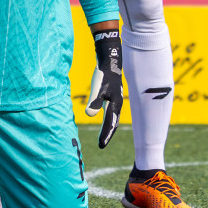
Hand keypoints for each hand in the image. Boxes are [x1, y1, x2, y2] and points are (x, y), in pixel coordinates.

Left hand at [85, 28, 123, 147]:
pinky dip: (108, 118)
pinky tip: (103, 117)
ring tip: (103, 136)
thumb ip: (94, 101)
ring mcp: (115, 99)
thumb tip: (90, 115)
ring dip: (108, 127)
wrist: (110, 61)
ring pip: (113, 117)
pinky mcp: (112, 95)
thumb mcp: (97, 88)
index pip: (110, 124)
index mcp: (115, 105)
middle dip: (107, 134)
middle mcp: (117, 104)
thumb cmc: (103, 75)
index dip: (105, 135)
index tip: (100, 146)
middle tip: (101, 144)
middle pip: (113, 123)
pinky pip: (111, 111)